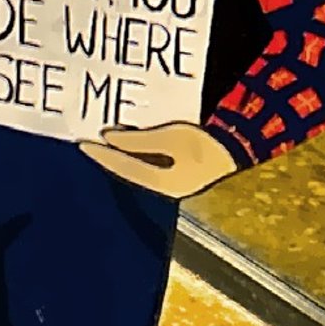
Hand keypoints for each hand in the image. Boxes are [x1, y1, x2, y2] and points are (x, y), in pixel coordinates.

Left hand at [78, 121, 236, 198]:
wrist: (241, 145)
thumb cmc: (208, 143)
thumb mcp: (171, 138)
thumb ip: (138, 140)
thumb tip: (109, 138)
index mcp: (163, 184)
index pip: (122, 168)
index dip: (101, 155)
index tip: (83, 144)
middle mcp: (165, 187)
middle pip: (128, 171)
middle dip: (108, 157)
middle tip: (88, 143)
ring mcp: (173, 181)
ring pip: (137, 167)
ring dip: (121, 155)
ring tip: (103, 142)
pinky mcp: (180, 172)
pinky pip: (149, 163)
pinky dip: (135, 152)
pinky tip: (128, 142)